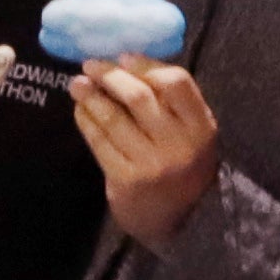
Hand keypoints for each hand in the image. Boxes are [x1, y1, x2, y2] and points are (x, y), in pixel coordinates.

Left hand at [70, 58, 220, 249]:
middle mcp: (179, 144)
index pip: (176, 82)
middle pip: (138, 97)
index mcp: (201, 126)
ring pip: (113, 118)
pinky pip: (99, 142)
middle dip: (109, 76)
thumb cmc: (184, 165)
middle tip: (90, 65)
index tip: (123, 57)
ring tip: (77, 84)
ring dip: (90, 96)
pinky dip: (86, 121)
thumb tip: (128, 62)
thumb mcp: (193, 133)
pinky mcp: (126, 180)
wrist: (182, 222)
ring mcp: (151, 164)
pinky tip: (81, 110)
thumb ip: (173, 102)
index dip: (145, 65)